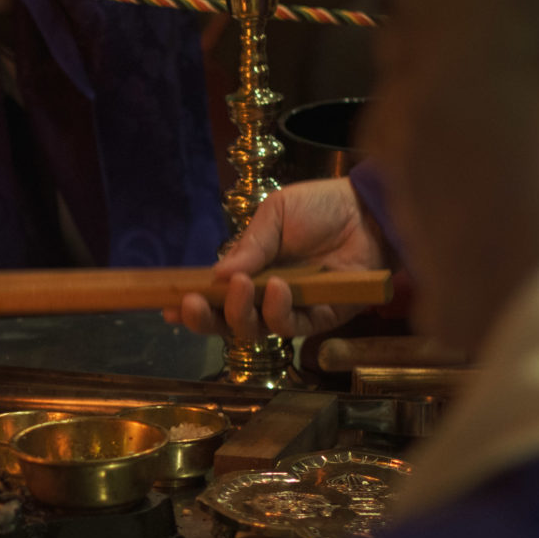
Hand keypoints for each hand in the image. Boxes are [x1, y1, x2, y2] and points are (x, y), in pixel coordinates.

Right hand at [165, 177, 386, 340]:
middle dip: (206, 319)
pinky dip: (278, 311)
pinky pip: (291, 326)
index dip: (194, 306)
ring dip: (240, 312)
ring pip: (255, 330)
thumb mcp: (275, 214)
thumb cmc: (321, 207)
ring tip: (243, 286)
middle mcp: (267, 296)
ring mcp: (293, 309)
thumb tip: (217, 274)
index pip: (216, 297)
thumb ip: (249, 246)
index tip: (170, 306)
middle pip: (228, 323)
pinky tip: (277, 288)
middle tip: (192, 304)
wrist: (368, 209)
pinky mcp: (321, 318)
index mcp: (251, 272)